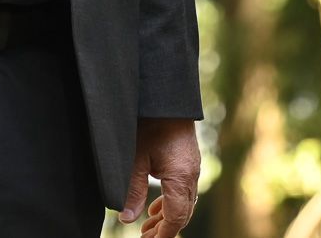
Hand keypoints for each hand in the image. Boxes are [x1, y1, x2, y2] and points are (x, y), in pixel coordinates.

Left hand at [121, 117, 199, 235]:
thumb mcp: (135, 158)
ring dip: (167, 216)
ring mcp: (192, 166)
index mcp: (180, 177)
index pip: (176, 217)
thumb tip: (127, 218)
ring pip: (184, 202)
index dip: (164, 234)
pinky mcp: (188, 160)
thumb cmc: (149, 123)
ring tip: (147, 227)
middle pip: (183, 212)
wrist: (165, 96)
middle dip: (165, 229)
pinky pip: (184, 189)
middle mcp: (191, 174)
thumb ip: (133, 190)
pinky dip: (170, 202)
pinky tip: (155, 206)